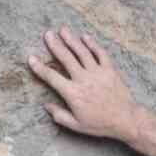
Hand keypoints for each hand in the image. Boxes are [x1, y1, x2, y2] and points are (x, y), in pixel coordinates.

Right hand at [28, 27, 140, 142]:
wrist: (125, 119)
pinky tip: (85, 37)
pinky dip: (93, 44)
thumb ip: (59, 115)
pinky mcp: (110, 70)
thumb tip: (46, 105)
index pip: (51, 77)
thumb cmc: (100, 124)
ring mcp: (97, 73)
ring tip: (63, 30)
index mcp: (73, 93)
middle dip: (55, 45)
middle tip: (47, 34)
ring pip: (82, 52)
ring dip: (71, 40)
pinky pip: (100, 53)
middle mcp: (83, 79)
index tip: (31, 58)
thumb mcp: (76, 125)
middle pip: (66, 58)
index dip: (39, 67)